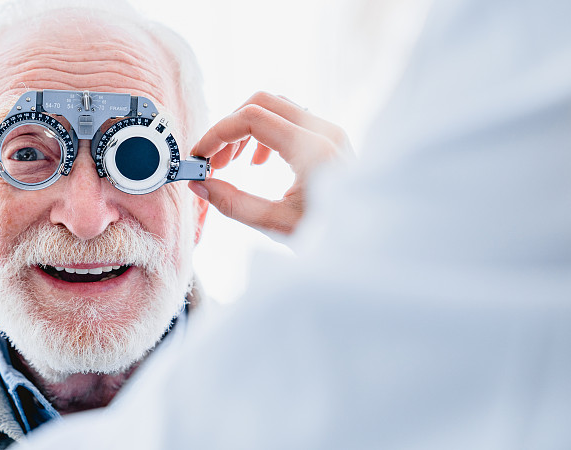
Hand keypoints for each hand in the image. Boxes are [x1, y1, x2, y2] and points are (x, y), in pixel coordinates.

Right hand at [188, 91, 350, 234]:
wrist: (371, 241)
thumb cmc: (330, 236)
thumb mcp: (278, 225)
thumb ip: (234, 204)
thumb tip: (199, 186)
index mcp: (312, 149)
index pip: (251, 118)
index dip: (217, 134)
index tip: (200, 157)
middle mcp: (324, 131)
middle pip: (261, 102)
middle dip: (229, 128)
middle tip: (214, 163)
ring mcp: (330, 131)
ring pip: (275, 107)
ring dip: (246, 129)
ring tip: (232, 164)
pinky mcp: (330, 138)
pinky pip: (290, 118)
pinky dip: (265, 132)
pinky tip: (258, 162)